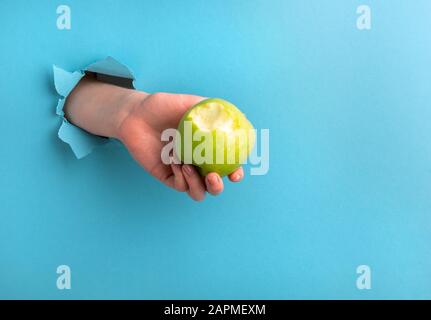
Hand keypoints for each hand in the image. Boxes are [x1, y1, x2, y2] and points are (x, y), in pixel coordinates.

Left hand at [117, 92, 243, 200]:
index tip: (235, 174)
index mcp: (207, 149)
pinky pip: (179, 185)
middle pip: (214, 186)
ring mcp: (182, 171)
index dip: (235, 173)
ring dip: (197, 185)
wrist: (136, 113)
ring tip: (188, 166)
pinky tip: (174, 160)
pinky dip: (180, 177)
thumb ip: (210, 109)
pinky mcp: (167, 176)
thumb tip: (235, 115)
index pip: (227, 166)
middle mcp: (198, 163)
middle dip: (217, 186)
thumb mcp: (189, 103)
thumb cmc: (162, 106)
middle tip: (212, 176)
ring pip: (198, 192)